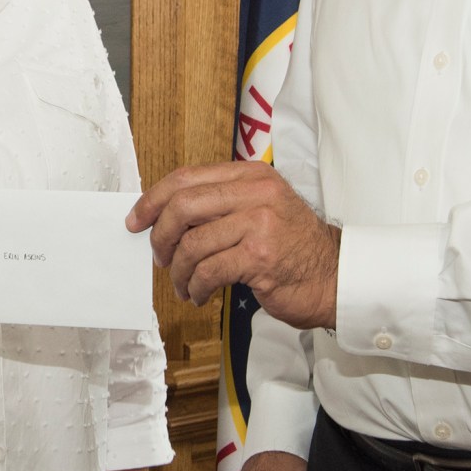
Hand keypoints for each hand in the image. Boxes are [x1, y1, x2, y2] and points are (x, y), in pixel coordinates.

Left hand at [128, 162, 339, 327]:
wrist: (334, 277)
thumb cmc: (292, 248)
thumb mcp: (259, 209)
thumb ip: (219, 205)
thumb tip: (164, 218)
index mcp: (250, 175)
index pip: (187, 177)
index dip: (153, 199)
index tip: (136, 220)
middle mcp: (256, 193)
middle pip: (183, 206)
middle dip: (161, 236)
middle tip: (161, 258)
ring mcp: (260, 223)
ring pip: (192, 244)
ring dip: (179, 272)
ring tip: (184, 285)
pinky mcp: (259, 257)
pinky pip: (208, 271)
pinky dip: (196, 287)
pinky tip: (200, 294)